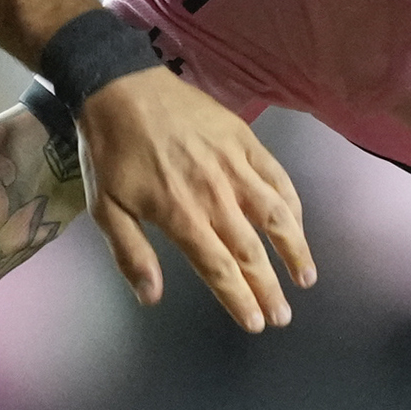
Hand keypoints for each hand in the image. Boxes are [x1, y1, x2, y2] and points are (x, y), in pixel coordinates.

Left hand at [73, 67, 315, 328]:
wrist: (120, 86)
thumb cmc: (110, 151)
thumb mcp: (104, 207)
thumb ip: (131, 254)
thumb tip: (151, 297)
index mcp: (180, 214)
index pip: (220, 268)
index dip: (241, 300)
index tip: (257, 323)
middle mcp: (214, 194)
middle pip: (252, 252)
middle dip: (270, 289)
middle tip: (284, 316)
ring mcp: (234, 165)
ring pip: (276, 215)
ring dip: (295, 250)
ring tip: (306, 277)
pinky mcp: (244, 140)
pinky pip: (277, 177)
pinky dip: (292, 204)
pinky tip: (298, 223)